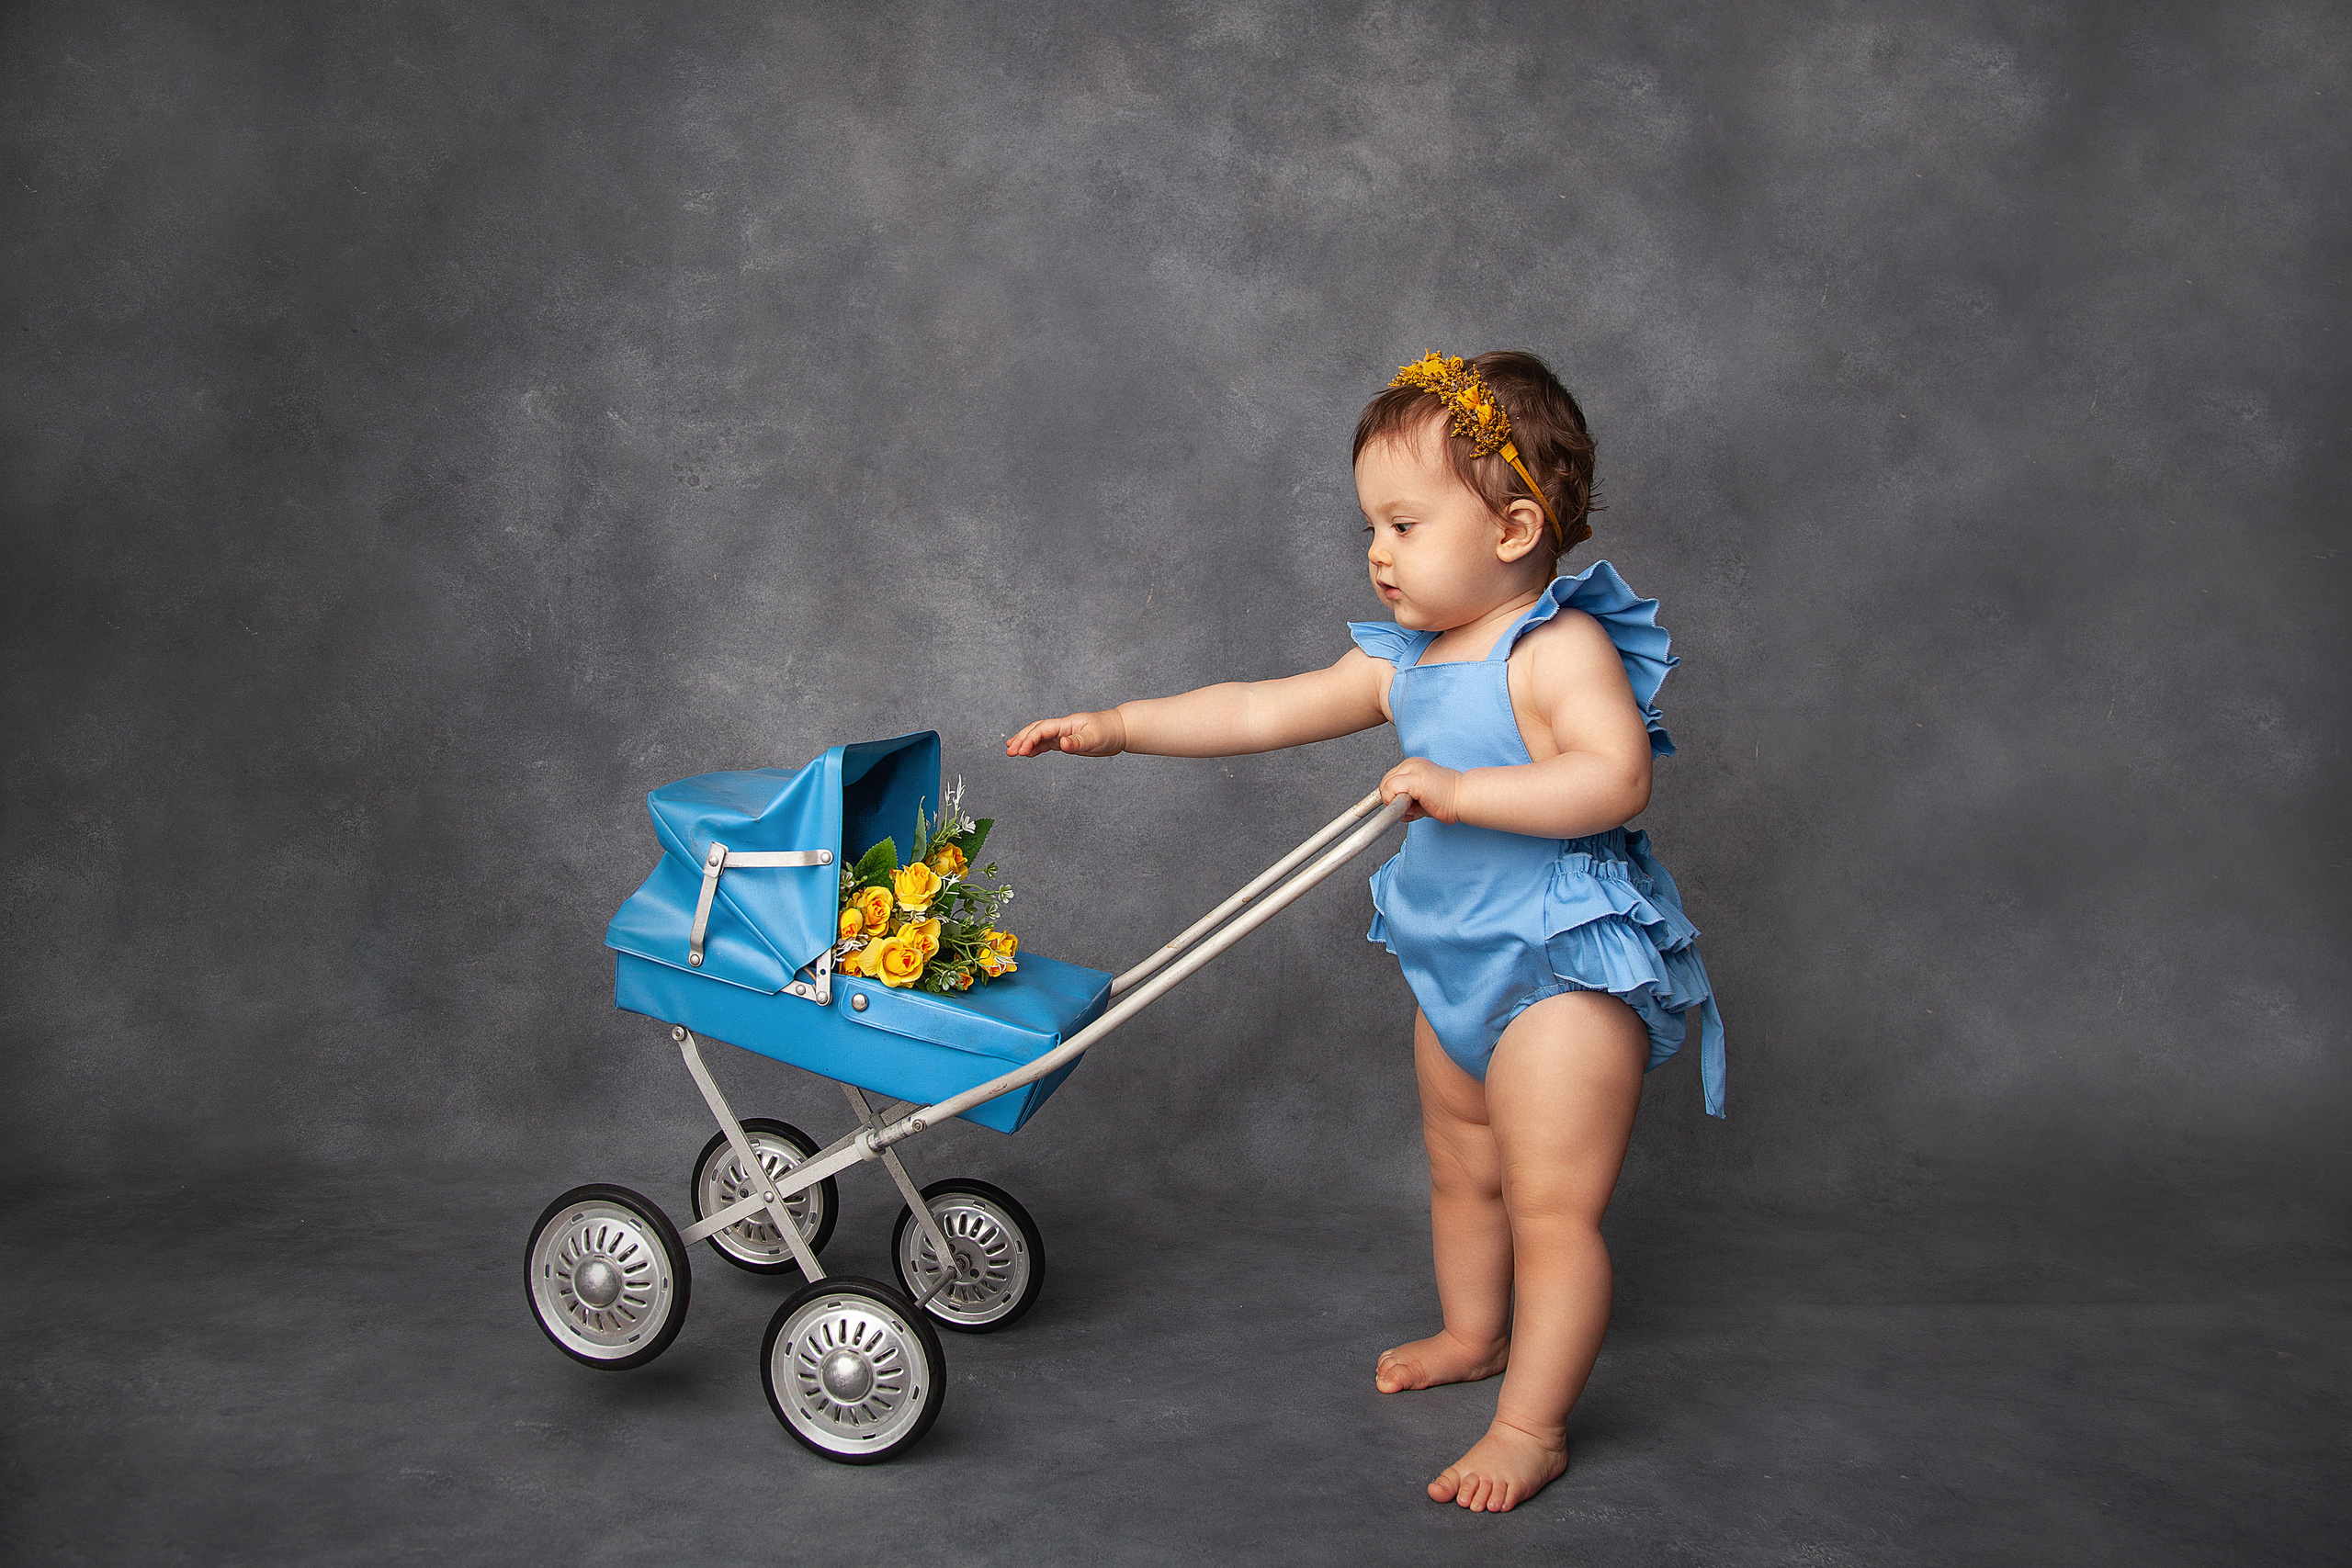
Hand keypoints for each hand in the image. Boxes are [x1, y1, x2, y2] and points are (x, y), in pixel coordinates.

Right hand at [1006, 709, 1128, 758]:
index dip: (1030, 739)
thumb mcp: (1094, 738)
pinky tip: (1027, 753)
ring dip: (1025, 742)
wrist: (1119, 730)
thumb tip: (1063, 744)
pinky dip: (1035, 748)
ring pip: (1039, 736)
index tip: (1022, 751)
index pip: (1042, 729)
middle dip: (1021, 739)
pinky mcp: (1066, 741)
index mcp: (1066, 724)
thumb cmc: (1109, 732)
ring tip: (1010, 750)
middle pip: (1035, 730)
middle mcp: (1062, 727)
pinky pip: (1047, 744)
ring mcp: (1063, 734)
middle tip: (1008, 751)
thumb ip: (1077, 742)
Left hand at [1380, 757, 1462, 823]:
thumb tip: (1396, 811)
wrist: (1466, 798)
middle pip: (1384, 783)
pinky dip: (1396, 802)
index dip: (1394, 798)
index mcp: (1413, 766)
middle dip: (1393, 800)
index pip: (1389, 781)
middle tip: (1413, 808)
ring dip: (1396, 803)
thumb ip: (1408, 803)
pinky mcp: (1415, 778)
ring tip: (1417, 806)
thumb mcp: (1423, 801)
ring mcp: (1413, 769)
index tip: (1409, 805)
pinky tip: (1414, 805)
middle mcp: (1411, 763)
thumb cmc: (1449, 800)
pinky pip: (1390, 790)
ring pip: (1385, 786)